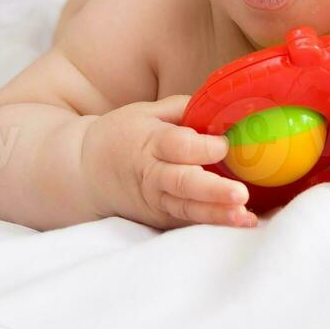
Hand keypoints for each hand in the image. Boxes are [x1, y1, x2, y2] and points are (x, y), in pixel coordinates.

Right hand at [82, 96, 255, 228]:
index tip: (225, 145)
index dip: (201, 147)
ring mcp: (155, 201)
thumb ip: (180, 109)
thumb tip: (218, 105)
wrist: (85, 171)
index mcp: (150, 142)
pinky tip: (241, 222)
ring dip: (217, 214)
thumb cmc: (121, 135)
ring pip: (187, 209)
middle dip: (212, 190)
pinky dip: (213, 223)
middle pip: (183, 183)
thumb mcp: (144, 112)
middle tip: (240, 193)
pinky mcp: (160, 218)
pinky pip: (187, 222)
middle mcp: (152, 175)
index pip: (177, 146)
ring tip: (245, 217)